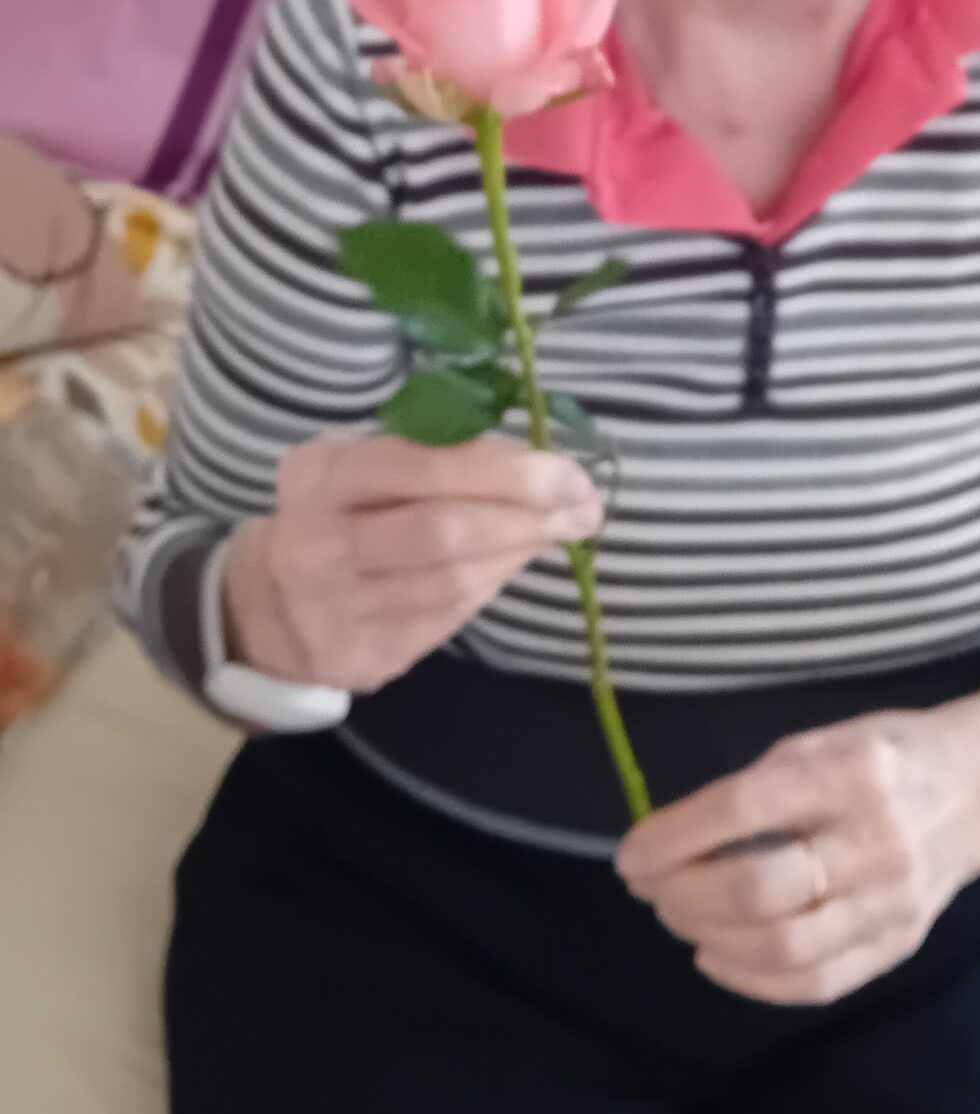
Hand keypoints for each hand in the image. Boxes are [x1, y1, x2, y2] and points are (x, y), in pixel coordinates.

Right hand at [221, 431, 603, 691]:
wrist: (260, 607)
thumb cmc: (332, 513)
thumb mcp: (358, 465)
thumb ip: (432, 456)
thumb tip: (536, 464)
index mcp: (323, 479)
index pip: (424, 467)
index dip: (505, 471)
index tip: (568, 472)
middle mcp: (322, 545)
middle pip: (445, 532)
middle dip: (527, 516)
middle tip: (584, 507)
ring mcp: (340, 611)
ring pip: (455, 582)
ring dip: (520, 552)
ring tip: (560, 529)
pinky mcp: (364, 657)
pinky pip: (448, 618)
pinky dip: (491, 585)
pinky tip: (512, 561)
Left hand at [616, 675, 979, 1006]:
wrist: (979, 789)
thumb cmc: (883, 754)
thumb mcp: (820, 742)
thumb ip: (756, 788)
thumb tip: (671, 838)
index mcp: (847, 772)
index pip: (742, 810)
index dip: (673, 838)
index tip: (629, 854)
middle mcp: (872, 840)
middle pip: (759, 889)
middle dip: (684, 894)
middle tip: (649, 887)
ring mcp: (890, 902)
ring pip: (783, 947)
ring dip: (708, 936)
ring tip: (676, 915)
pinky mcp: (898, 945)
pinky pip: (816, 983)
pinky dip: (752, 980)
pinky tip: (716, 955)